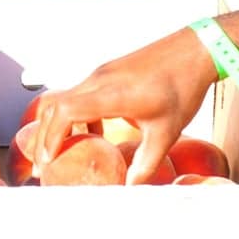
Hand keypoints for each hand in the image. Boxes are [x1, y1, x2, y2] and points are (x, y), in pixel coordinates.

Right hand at [35, 26, 220, 182]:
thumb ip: (146, 163)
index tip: (49, 160)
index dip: (51, 137)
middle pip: (55, 106)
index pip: (66, 111)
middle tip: (44, 165)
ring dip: (57, 125)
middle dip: (44, 137)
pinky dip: (75, 115)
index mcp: (112, 94)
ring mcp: (101, 74)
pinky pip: (79, 94)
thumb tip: (130, 187)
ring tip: (60, 152)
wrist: (194, 50)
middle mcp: (99, 80)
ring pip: (64, 98)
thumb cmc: (182, 87)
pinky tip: (93, 134)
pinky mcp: (106, 73)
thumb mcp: (167, 133)